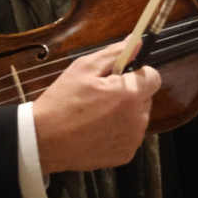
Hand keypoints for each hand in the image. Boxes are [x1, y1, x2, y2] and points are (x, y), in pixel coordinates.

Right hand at [33, 41, 160, 174]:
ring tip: (97, 113)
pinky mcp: (125, 155)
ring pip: (138, 117)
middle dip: (129, 92)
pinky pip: (130, 135)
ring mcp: (132, 139)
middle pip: (145, 97)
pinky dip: (118, 131)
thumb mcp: (84, 68)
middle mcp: (137, 118)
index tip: (118, 76)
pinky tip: (97, 130)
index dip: (137, 73)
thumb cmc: (62, 101)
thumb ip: (114, 54)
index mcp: (130, 93)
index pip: (153, 77)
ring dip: (125, 112)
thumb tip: (136, 42)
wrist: (44, 140)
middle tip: (102, 94)